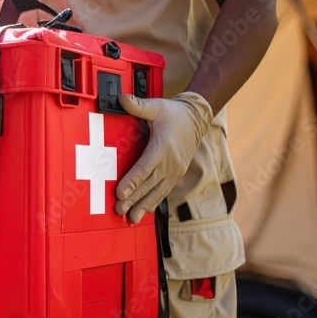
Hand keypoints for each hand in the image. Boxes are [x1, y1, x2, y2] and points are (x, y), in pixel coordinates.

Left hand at [115, 92, 212, 223]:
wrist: (197, 119)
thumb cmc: (173, 113)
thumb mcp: (156, 106)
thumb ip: (138, 105)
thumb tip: (122, 98)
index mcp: (162, 148)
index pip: (145, 167)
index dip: (132, 181)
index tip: (120, 193)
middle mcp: (170, 163)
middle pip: (149, 184)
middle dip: (133, 199)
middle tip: (119, 210)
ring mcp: (174, 171)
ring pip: (157, 192)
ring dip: (143, 206)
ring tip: (131, 219)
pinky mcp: (175, 174)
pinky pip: (163, 191)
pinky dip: (153, 203)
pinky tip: (143, 213)